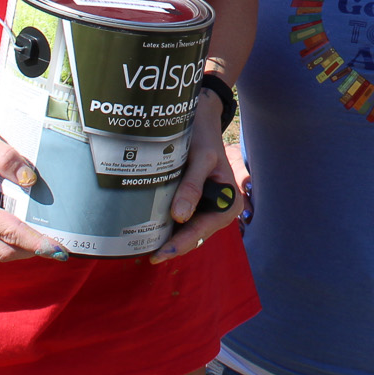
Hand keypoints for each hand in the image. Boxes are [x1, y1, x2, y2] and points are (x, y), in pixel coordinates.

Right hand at [0, 108, 68, 261]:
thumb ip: (7, 158)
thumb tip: (31, 180)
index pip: (6, 231)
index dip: (34, 242)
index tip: (58, 250)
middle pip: (0, 249)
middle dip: (31, 250)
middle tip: (60, 248)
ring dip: (20, 246)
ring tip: (48, 240)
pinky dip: (8, 238)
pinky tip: (28, 228)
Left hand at [152, 91, 246, 263]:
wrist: (201, 120)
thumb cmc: (204, 138)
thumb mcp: (201, 159)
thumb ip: (192, 187)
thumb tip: (179, 217)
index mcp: (230, 203)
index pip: (202, 230)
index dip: (182, 242)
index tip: (160, 253)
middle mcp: (221, 210)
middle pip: (194, 235)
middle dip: (173, 244)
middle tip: (147, 254)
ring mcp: (207, 208)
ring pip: (186, 230)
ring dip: (168, 236)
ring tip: (143, 246)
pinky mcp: (195, 203)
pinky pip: (181, 220)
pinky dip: (167, 225)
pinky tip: (149, 229)